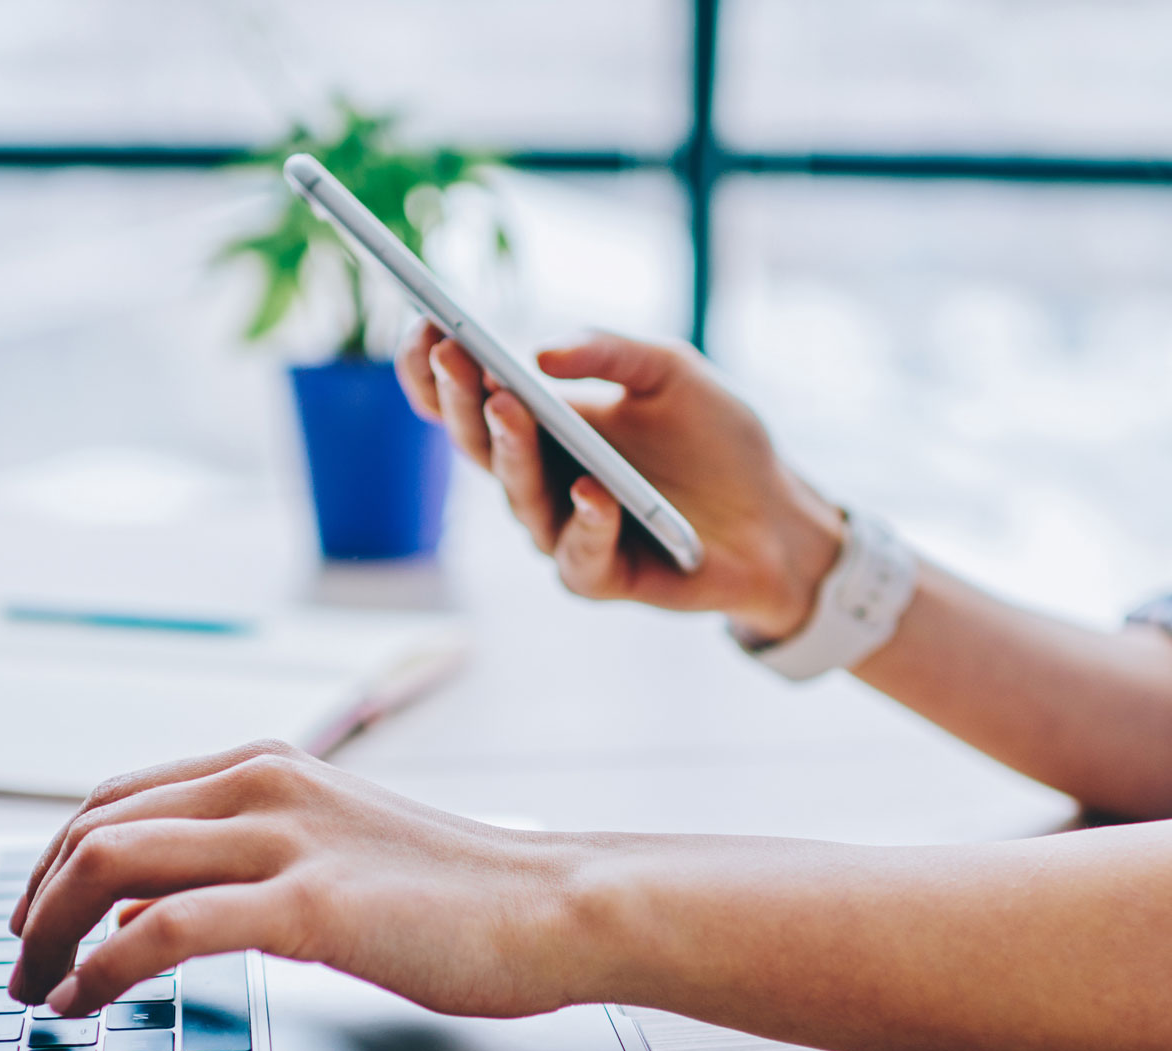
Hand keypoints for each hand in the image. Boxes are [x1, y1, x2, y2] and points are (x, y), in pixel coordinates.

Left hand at [6, 740, 601, 1018]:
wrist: (554, 905)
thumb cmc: (454, 889)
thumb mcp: (332, 846)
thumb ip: (244, 859)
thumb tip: (145, 906)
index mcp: (268, 766)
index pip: (118, 797)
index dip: (55, 857)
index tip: (34, 914)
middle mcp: (263, 784)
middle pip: (97, 826)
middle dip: (36, 899)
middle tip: (20, 963)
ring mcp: (284, 839)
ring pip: (111, 863)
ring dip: (50, 932)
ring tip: (37, 991)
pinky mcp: (307, 904)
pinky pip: (163, 929)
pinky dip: (102, 968)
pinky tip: (86, 1001)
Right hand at [395, 321, 843, 642]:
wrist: (779, 515)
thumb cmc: (716, 441)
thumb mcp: (671, 371)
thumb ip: (611, 351)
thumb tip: (541, 352)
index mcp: (542, 428)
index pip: (468, 400)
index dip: (435, 368)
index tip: (424, 322)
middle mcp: (540, 481)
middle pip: (477, 445)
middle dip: (458, 396)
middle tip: (451, 350)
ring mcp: (566, 530)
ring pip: (519, 497)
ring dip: (509, 450)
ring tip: (506, 404)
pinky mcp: (604, 575)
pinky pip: (580, 553)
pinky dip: (585, 521)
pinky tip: (591, 489)